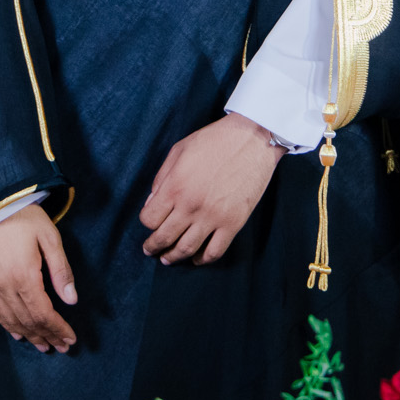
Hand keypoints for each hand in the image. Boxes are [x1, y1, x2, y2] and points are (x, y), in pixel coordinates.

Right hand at [0, 206, 77, 352]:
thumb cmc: (23, 217)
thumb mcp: (49, 237)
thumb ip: (61, 270)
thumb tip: (71, 300)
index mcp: (24, 275)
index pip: (43, 313)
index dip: (57, 328)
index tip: (70, 339)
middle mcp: (4, 286)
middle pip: (28, 321)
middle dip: (47, 335)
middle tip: (61, 347)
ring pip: (11, 320)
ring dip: (29, 336)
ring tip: (43, 345)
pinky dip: (8, 326)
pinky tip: (18, 333)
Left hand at [139, 112, 284, 265]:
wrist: (252, 139)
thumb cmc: (214, 140)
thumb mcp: (179, 151)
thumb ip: (161, 178)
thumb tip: (151, 204)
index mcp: (175, 186)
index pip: (149, 218)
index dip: (146, 222)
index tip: (149, 222)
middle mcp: (191, 206)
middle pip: (164, 237)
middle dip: (153, 246)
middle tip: (150, 250)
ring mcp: (213, 217)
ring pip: (186, 249)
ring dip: (174, 257)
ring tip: (167, 259)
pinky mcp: (233, 223)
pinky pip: (215, 251)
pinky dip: (203, 260)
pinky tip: (197, 259)